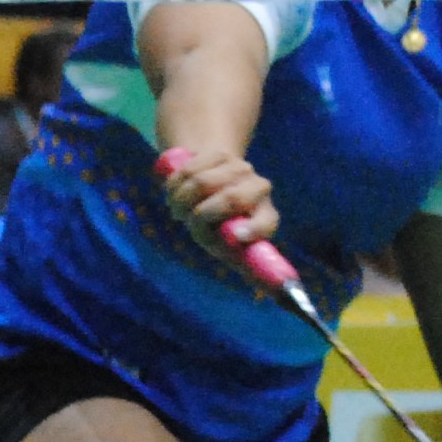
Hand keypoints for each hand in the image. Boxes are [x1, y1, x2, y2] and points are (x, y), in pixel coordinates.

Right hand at [156, 146, 278, 271]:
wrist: (214, 188)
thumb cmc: (222, 228)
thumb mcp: (231, 248)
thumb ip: (240, 262)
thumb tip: (257, 287)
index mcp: (266, 218)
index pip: (265, 223)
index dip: (254, 229)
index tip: (238, 237)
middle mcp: (259, 189)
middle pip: (231, 198)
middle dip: (201, 213)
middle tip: (187, 220)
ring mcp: (241, 168)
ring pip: (201, 182)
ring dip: (182, 199)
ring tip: (179, 208)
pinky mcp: (221, 154)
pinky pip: (189, 169)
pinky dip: (175, 184)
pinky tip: (175, 191)